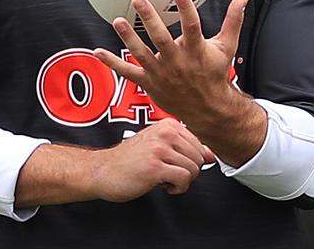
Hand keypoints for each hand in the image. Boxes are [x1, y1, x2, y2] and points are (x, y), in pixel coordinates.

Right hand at [87, 118, 214, 200]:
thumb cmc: (129, 160)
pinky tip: (164, 186)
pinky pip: (184, 179)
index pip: (200, 144)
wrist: (101, 171)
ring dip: (182, 181)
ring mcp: (159, 149)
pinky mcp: (154, 167)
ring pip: (193, 169)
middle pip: (199, 158)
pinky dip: (178, 188)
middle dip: (188, 172)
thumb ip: (185, 148)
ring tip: (164, 179)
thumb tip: (211, 154)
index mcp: (168, 125)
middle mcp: (165, 133)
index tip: (176, 165)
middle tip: (170, 175)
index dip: (191, 160)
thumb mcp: (159, 146)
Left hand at [95, 0, 248, 125]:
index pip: (192, 26)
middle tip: (139, 0)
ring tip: (118, 21)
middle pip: (162, 38)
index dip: (185, 8)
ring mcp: (161, 73)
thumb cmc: (215, 73)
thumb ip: (233, 20)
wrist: (207, 108)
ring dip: (128, 37)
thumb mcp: (227, 46)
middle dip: (150, 19)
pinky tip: (97, 51)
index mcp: (196, 51)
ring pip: (142, 53)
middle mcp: (177, 62)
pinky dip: (112, 63)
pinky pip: (127, 72)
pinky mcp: (149, 82)